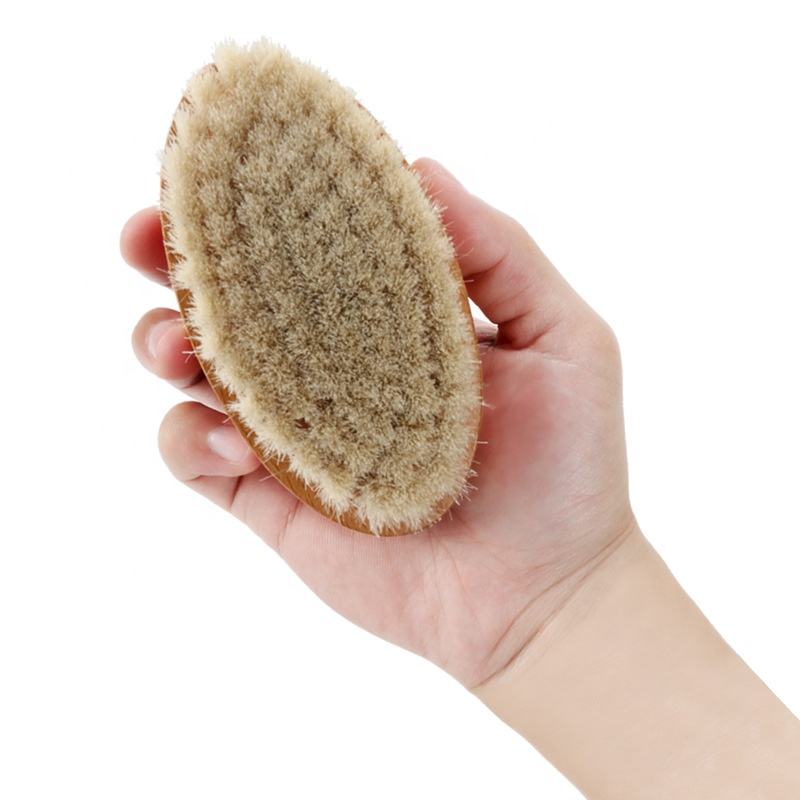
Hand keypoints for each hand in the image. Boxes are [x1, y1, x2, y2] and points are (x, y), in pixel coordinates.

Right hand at [121, 158, 634, 687]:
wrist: (544, 593)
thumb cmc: (569, 467)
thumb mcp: (564, 341)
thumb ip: (502, 255)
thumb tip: (421, 167)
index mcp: (391, 318)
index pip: (311, 245)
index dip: (260, 205)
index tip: (219, 167)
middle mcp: (333, 365)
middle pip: (233, 300)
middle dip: (178, 261)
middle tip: (149, 238)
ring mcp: (296, 433)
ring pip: (196, 373)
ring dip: (165, 343)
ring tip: (176, 347)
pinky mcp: (272, 499)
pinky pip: (194, 457)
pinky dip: (191, 438)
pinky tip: (235, 444)